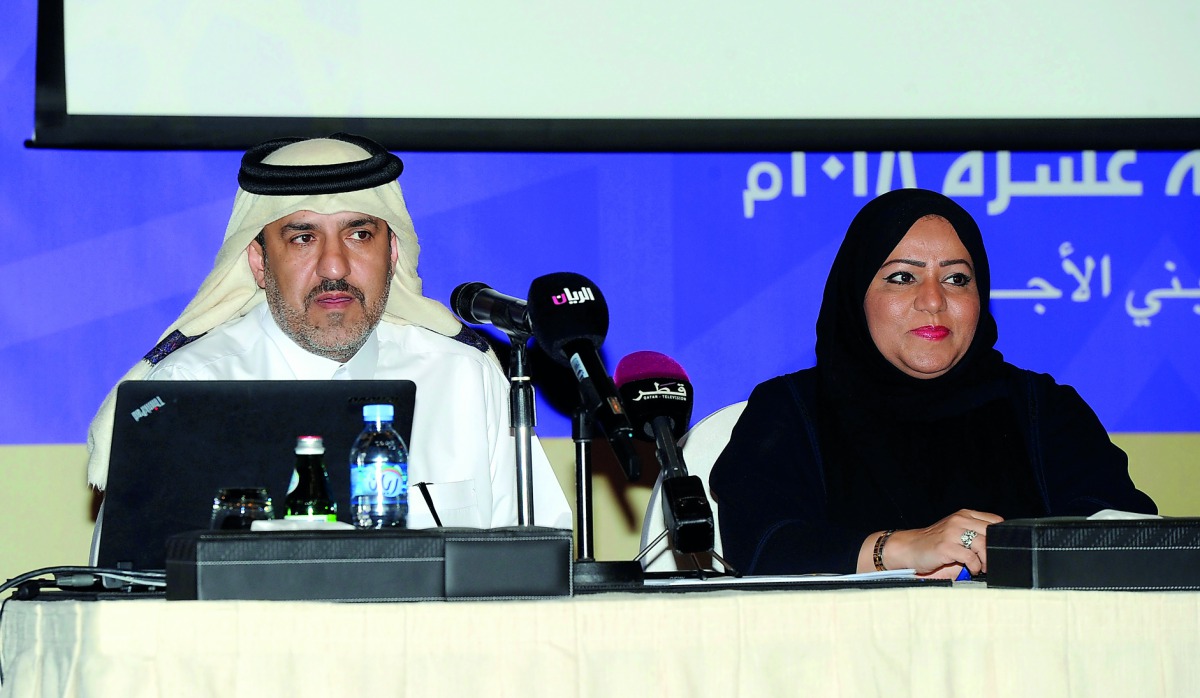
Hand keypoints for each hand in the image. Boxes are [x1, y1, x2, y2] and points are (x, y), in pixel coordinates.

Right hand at [868, 509, 1003, 575]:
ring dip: (985, 560)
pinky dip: (974, 566)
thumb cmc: (935, 543)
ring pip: (982, 544)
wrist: (909, 548)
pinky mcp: (946, 546)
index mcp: (964, 515)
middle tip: (990, 562)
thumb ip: (974, 533)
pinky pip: (970, 557)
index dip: (1001, 536)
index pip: (995, 520)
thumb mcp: (956, 532)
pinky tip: (971, 569)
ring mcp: (952, 532)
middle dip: (994, 550)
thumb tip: (998, 545)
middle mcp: (959, 520)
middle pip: (991, 533)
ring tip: (980, 567)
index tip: (998, 548)